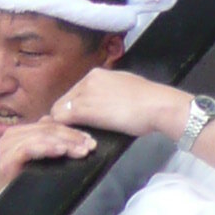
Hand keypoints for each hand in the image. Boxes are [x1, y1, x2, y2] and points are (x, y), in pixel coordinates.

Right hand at [0, 117, 96, 188]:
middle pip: (49, 129)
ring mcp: (7, 146)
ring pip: (43, 137)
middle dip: (73, 137)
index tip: (91, 140)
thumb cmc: (20, 183)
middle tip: (91, 146)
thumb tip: (77, 136)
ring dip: (66, 143)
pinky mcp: (6, 159)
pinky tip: (62, 151)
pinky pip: (30, 148)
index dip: (73, 130)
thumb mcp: (38, 160)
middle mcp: (12, 135)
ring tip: (82, 151)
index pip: (52, 125)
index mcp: (20, 131)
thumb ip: (50, 144)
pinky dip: (48, 148)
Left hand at [52, 68, 175, 141]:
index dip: (74, 109)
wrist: (155, 104)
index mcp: (98, 73)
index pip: (74, 93)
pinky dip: (63, 131)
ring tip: (69, 140)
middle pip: (64, 101)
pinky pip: (62, 120)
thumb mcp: (124, 86)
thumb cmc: (147, 99)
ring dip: (63, 126)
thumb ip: (109, 90)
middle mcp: (88, 79)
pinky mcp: (82, 109)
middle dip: (67, 117)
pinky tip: (70, 141)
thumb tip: (103, 101)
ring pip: (59, 111)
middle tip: (73, 134)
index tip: (80, 123)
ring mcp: (84, 93)